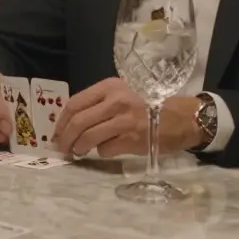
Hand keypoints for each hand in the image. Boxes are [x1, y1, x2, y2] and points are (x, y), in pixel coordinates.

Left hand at [51, 77, 201, 156]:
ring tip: (78, 152)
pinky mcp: (133, 139)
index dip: (61, 121)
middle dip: (65, 138)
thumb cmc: (148, 106)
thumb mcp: (123, 94)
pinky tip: (106, 150)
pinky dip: (101, 152)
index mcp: (110, 87)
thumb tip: (70, 123)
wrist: (182, 118)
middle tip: (62, 148)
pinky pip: (105, 149)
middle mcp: (116, 101)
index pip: (75, 103)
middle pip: (78, 122)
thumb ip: (99, 104)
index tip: (56, 133)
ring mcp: (125, 120)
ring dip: (79, 148)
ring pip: (88, 137)